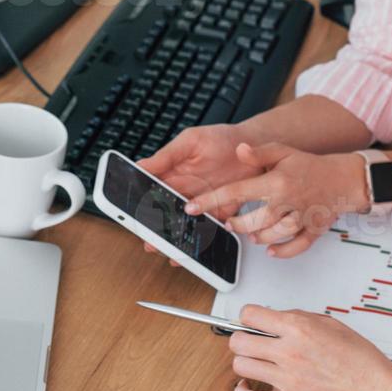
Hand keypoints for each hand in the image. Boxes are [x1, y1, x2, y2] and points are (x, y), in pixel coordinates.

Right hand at [137, 123, 258, 265]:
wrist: (255, 148)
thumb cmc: (222, 139)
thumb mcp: (190, 141)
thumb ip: (166, 156)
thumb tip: (140, 165)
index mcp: (174, 176)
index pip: (153, 195)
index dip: (143, 207)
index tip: (136, 218)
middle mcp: (186, 192)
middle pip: (167, 215)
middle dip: (158, 230)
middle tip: (150, 242)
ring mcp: (203, 204)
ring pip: (186, 226)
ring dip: (177, 240)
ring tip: (170, 252)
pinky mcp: (221, 212)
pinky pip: (209, 230)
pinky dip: (202, 242)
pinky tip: (195, 251)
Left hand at [186, 143, 366, 258]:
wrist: (344, 178)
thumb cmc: (311, 166)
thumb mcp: (283, 151)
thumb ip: (259, 152)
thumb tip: (238, 151)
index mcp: (276, 182)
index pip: (236, 192)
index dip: (211, 200)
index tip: (192, 207)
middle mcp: (287, 201)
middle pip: (253, 221)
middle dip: (237, 225)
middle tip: (230, 223)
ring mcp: (301, 218)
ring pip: (273, 235)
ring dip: (257, 237)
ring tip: (249, 232)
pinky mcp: (313, 230)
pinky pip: (296, 247)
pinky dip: (283, 251)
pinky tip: (271, 250)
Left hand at [226, 304, 391, 390]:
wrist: (371, 386)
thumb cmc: (357, 355)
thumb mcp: (329, 322)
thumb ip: (298, 317)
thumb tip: (275, 318)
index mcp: (298, 328)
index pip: (250, 315)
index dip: (247, 316)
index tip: (250, 321)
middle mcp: (288, 351)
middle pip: (238, 342)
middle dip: (241, 338)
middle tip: (249, 341)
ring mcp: (286, 379)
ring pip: (241, 367)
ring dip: (245, 362)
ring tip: (254, 362)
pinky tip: (246, 387)